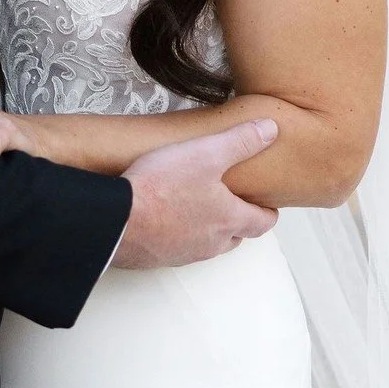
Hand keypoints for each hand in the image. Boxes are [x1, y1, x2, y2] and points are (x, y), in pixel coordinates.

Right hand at [113, 122, 280, 269]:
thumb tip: (271, 129)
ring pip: (207, 245)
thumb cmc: (163, 187)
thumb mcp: (206, 153)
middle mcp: (211, 244)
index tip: (267, 206)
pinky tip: (165, 219)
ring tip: (198, 209)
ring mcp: (184, 254)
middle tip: (234, 205)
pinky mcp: (157, 258)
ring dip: (208, 231)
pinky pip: (176, 249)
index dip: (267, 213)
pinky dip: (178, 236)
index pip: (261, 223)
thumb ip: (241, 141)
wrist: (117, 219)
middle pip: (235, 238)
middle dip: (238, 222)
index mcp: (229, 220)